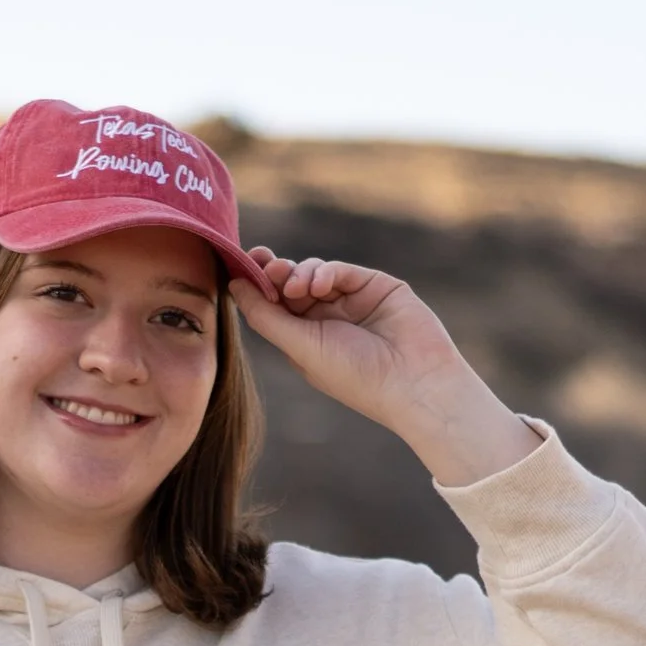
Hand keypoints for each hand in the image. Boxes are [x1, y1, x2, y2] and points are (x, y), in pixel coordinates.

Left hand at [230, 250, 540, 487]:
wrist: (413, 381)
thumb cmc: (354, 376)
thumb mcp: (300, 348)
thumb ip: (266, 316)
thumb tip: (232, 286)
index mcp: (305, 340)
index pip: (274, 305)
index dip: (257, 283)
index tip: (243, 264)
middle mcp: (327, 320)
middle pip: (291, 284)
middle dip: (276, 272)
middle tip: (267, 266)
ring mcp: (351, 302)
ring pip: (314, 272)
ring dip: (301, 273)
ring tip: (300, 289)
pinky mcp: (375, 286)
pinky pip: (342, 269)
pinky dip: (327, 271)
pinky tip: (323, 286)